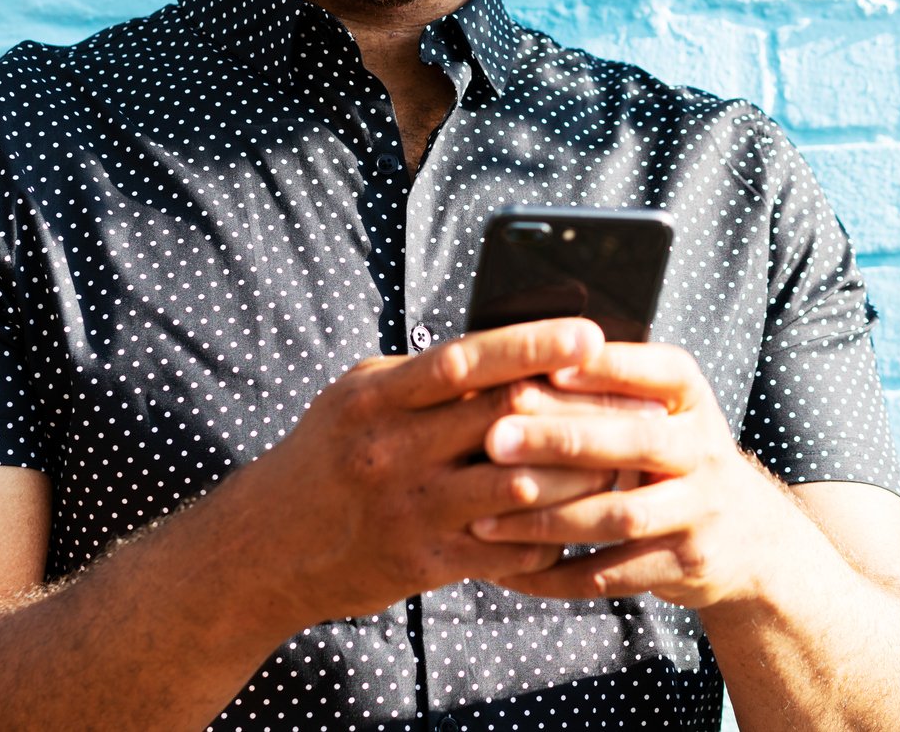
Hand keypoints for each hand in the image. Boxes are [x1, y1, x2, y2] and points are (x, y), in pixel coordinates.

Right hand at [230, 318, 658, 628]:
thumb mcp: (359, 396)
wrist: (262, 549)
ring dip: (578, 476)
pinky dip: (550, 534)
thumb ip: (426, 374)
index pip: (465, 359)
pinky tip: (580, 519)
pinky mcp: (421, 565)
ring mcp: (407, 511)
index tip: (590, 334)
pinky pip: (505, 550)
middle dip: (577, 413)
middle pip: (504, 422)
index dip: (532, 345)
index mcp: (376, 396)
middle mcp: (390, 451)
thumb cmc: (329, 455)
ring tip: (623, 460)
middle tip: (637, 403)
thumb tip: (515, 346)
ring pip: (519, 491)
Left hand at [468, 342, 805, 610]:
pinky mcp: (685, 565)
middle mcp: (704, 450)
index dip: (604, 369)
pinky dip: (556, 576)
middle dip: (561, 441)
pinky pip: (613, 574)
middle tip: (494, 440)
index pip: (656, 371)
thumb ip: (611, 387)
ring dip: (547, 519)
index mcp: (692, 398)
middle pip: (635, 442)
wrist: (748, 535)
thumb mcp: (664, 410)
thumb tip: (521, 361)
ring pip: (620, 516)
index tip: (543, 366)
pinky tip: (509, 570)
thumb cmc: (676, 456)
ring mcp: (699, 511)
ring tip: (485, 519)